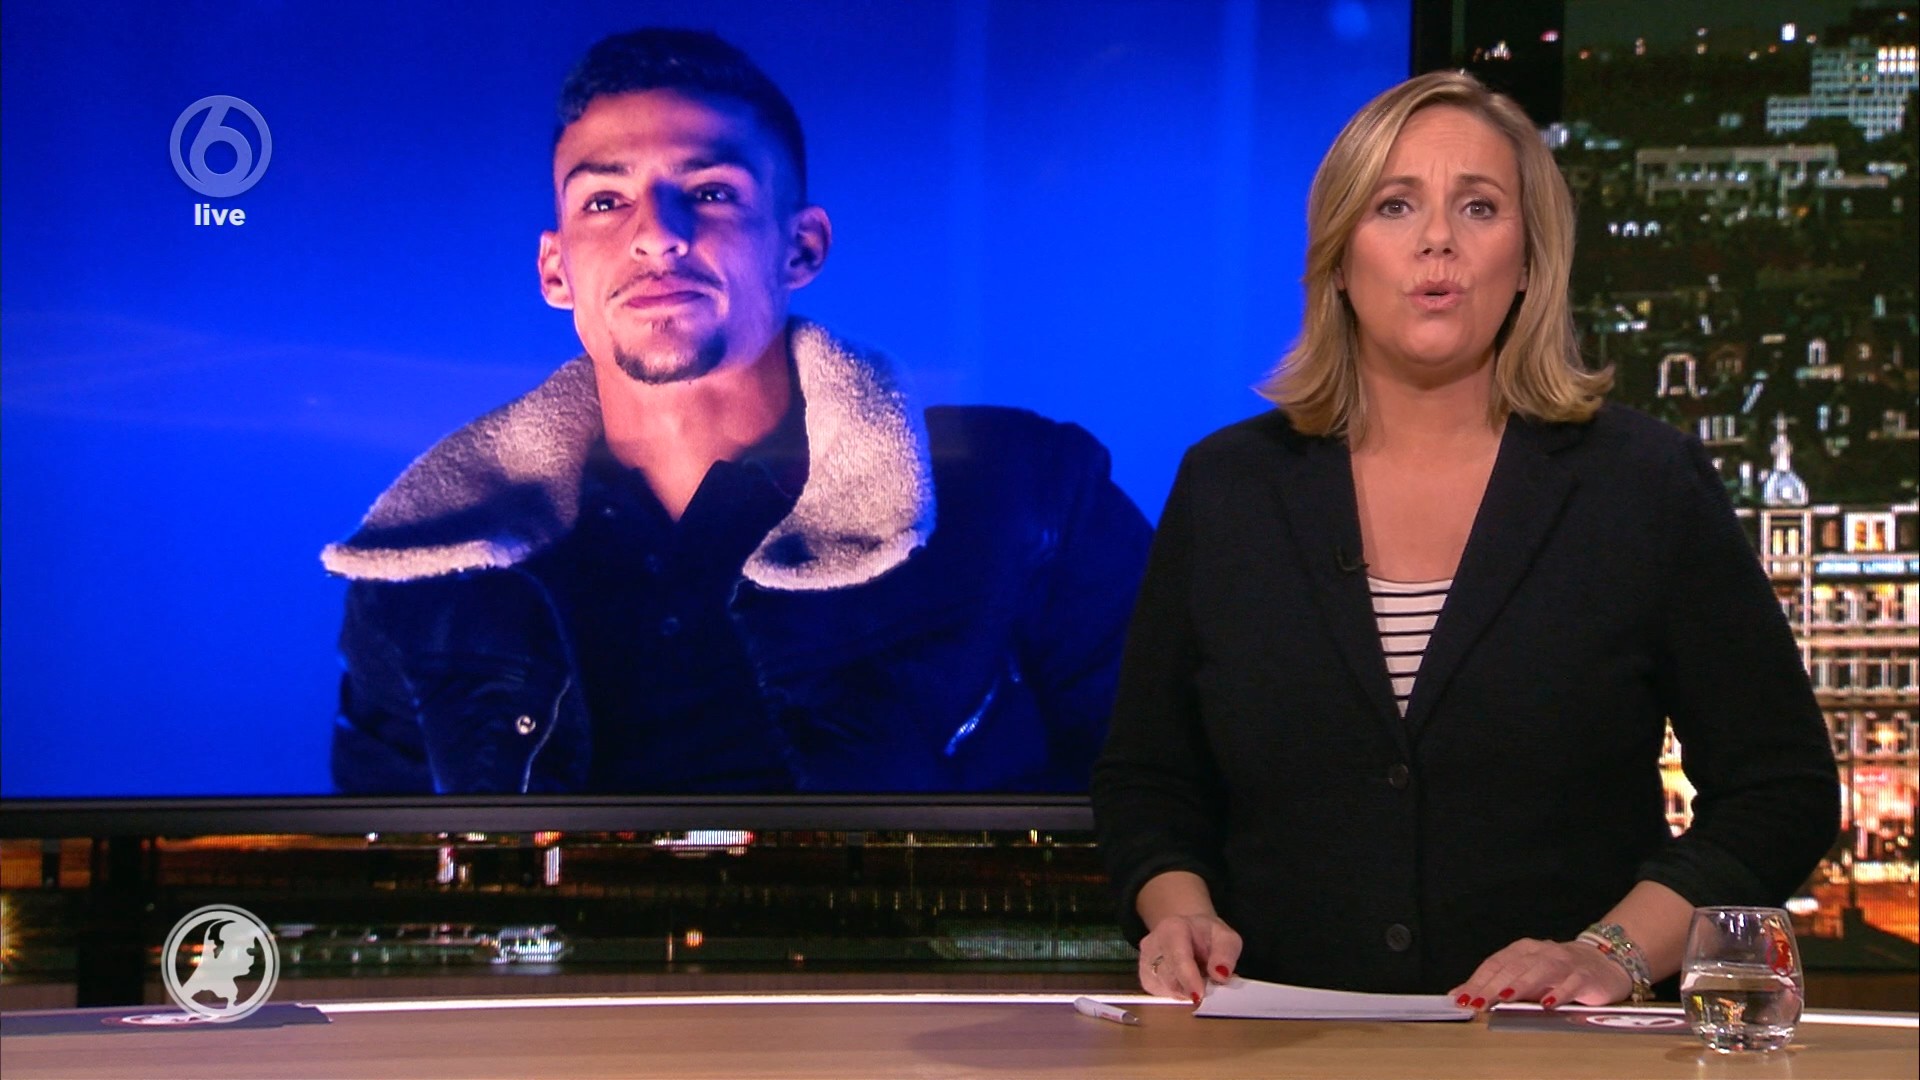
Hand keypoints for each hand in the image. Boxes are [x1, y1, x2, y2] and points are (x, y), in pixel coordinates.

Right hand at [1137, 913, 1242, 1004]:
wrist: (1189, 933)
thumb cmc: (1206, 935)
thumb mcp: (1225, 936)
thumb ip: (1226, 953)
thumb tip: (1220, 976)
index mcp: (1172, 928)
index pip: (1177, 957)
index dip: (1188, 978)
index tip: (1199, 995)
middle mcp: (1152, 945)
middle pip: (1169, 978)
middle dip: (1192, 987)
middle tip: (1210, 984)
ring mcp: (1145, 963)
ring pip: (1166, 989)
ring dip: (1186, 991)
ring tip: (1198, 977)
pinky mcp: (1146, 980)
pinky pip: (1164, 995)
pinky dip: (1179, 994)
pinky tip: (1186, 982)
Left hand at [1449, 938, 1632, 1010]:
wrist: (1603, 964)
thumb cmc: (1556, 974)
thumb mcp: (1524, 978)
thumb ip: (1494, 986)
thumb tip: (1459, 996)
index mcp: (1522, 950)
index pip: (1495, 964)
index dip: (1478, 981)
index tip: (1462, 999)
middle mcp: (1542, 952)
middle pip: (1514, 967)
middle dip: (1493, 985)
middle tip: (1477, 1003)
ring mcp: (1565, 963)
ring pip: (1540, 970)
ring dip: (1522, 984)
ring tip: (1505, 997)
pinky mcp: (1586, 976)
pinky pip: (1571, 983)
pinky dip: (1559, 992)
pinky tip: (1548, 1004)